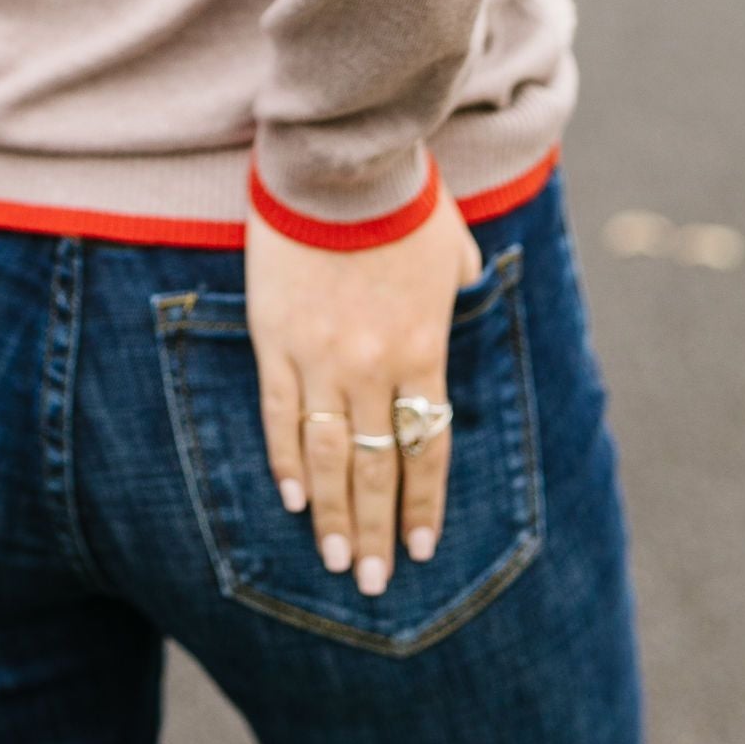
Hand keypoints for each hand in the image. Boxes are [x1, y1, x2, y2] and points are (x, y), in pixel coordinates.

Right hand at [245, 177, 481, 598]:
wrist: (343, 163)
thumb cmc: (403, 198)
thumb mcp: (451, 247)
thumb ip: (458, 283)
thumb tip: (469, 290)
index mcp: (422, 351)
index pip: (426, 447)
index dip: (424, 503)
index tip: (422, 548)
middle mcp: (374, 368)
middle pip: (376, 465)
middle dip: (377, 528)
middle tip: (374, 580)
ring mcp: (321, 357)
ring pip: (327, 454)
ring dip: (332, 513)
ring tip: (334, 559)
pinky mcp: (275, 338)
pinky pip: (279, 413)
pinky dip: (286, 459)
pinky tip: (292, 497)